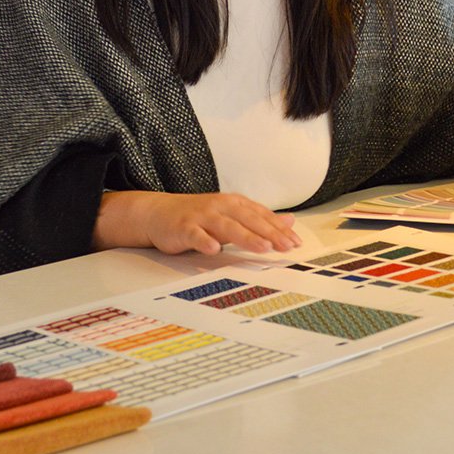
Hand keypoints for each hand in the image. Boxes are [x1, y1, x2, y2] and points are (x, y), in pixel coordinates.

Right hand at [93, 190, 301, 255]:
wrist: (159, 213)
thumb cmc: (198, 217)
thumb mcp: (232, 215)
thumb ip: (259, 219)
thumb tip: (289, 221)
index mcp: (233, 203)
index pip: (261, 215)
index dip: (278, 228)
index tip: (295, 242)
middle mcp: (220, 207)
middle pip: (248, 220)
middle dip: (269, 233)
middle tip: (286, 246)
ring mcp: (201, 216)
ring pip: (227, 227)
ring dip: (246, 237)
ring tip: (263, 247)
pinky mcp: (184, 228)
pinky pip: (196, 235)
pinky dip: (205, 241)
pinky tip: (214, 249)